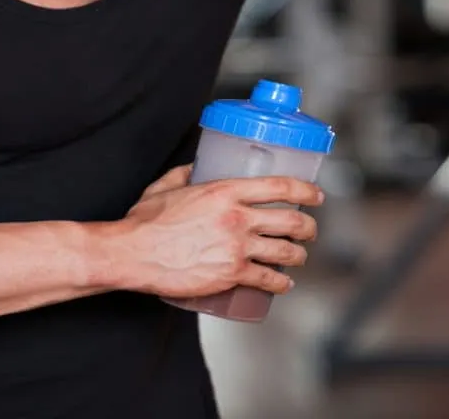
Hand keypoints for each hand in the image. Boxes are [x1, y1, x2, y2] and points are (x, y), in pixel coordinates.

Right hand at [107, 165, 323, 297]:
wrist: (133, 254)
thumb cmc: (145, 222)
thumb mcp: (166, 186)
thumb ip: (184, 174)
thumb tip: (196, 166)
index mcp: (225, 191)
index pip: (279, 186)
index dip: (306, 190)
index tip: (316, 195)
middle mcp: (237, 218)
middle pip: (291, 220)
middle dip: (308, 226)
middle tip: (309, 229)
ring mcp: (236, 248)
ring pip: (285, 251)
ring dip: (299, 255)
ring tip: (299, 256)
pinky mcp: (231, 275)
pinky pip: (268, 279)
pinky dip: (281, 283)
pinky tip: (284, 283)